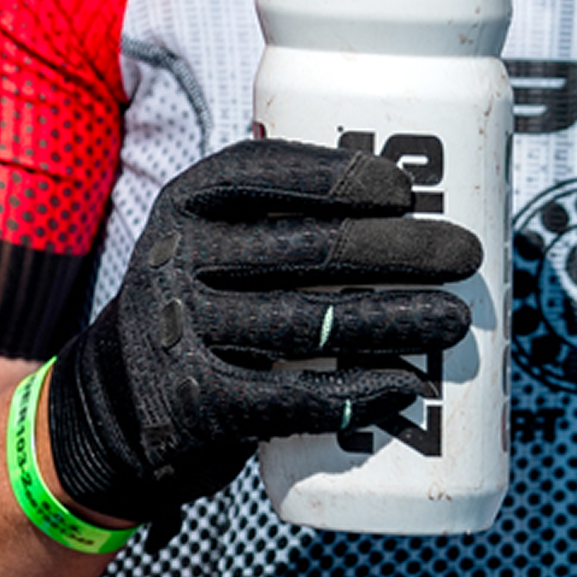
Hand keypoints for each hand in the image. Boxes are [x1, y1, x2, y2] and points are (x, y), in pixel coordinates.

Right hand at [45, 138, 480, 521]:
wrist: (111, 406)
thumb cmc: (199, 307)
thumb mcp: (206, 244)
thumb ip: (275, 221)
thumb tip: (413, 215)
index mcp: (185, 205)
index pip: (261, 171)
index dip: (339, 175)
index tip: (406, 190)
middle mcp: (177, 260)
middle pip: (306, 247)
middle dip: (400, 249)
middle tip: (465, 255)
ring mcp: (185, 334)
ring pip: (310, 323)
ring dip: (396, 319)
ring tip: (454, 320)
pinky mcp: (199, 405)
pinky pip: (292, 399)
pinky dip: (357, 394)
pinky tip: (405, 387)